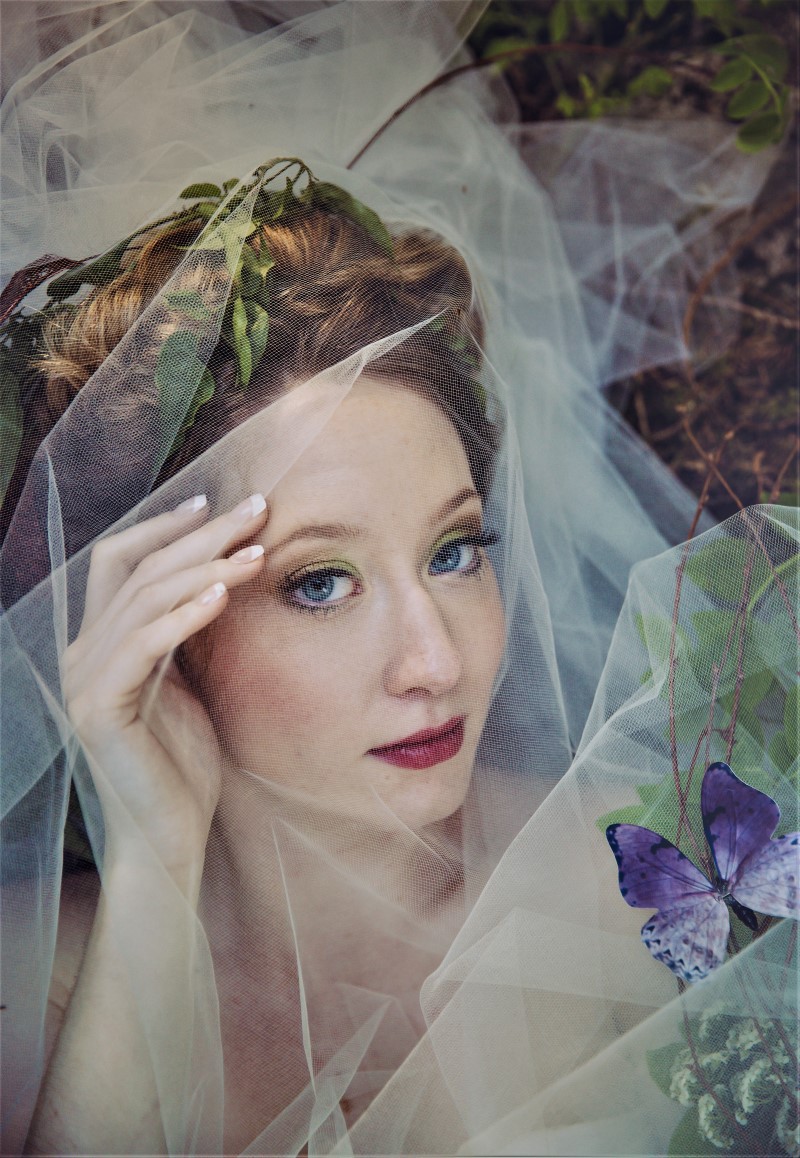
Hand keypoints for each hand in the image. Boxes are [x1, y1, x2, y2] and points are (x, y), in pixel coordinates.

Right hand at [62, 492, 267, 887]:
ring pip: (143, 598)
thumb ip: (186, 631)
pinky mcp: (99, 709)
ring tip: (256, 551)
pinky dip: (183, 615)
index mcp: (100, 642)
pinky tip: (222, 596)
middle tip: (256, 509)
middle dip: (201, 534)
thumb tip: (219, 572)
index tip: (217, 504)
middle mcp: (82, 652)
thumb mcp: (189, 681)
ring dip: (205, 567)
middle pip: (138, 568)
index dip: (164, 527)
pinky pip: (143, 645)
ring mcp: (85, 679)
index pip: (121, 561)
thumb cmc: (184, 762)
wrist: (169, 834)